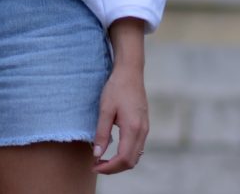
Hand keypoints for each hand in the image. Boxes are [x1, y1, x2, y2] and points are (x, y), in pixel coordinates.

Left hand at [92, 18, 147, 173]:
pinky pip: (138, 147)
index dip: (108, 168)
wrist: (130, 72)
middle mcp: (142, 131)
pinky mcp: (144, 125)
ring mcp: (145, 128)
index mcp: (133, 128)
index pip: (123, 159)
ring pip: (136, 156)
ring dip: (120, 162)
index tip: (94, 166)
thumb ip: (102, 134)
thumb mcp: (105, 110)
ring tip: (103, 159)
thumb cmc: (116, 88)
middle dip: (114, 168)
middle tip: (96, 165)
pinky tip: (114, 150)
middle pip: (131, 161)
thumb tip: (97, 154)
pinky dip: (126, 154)